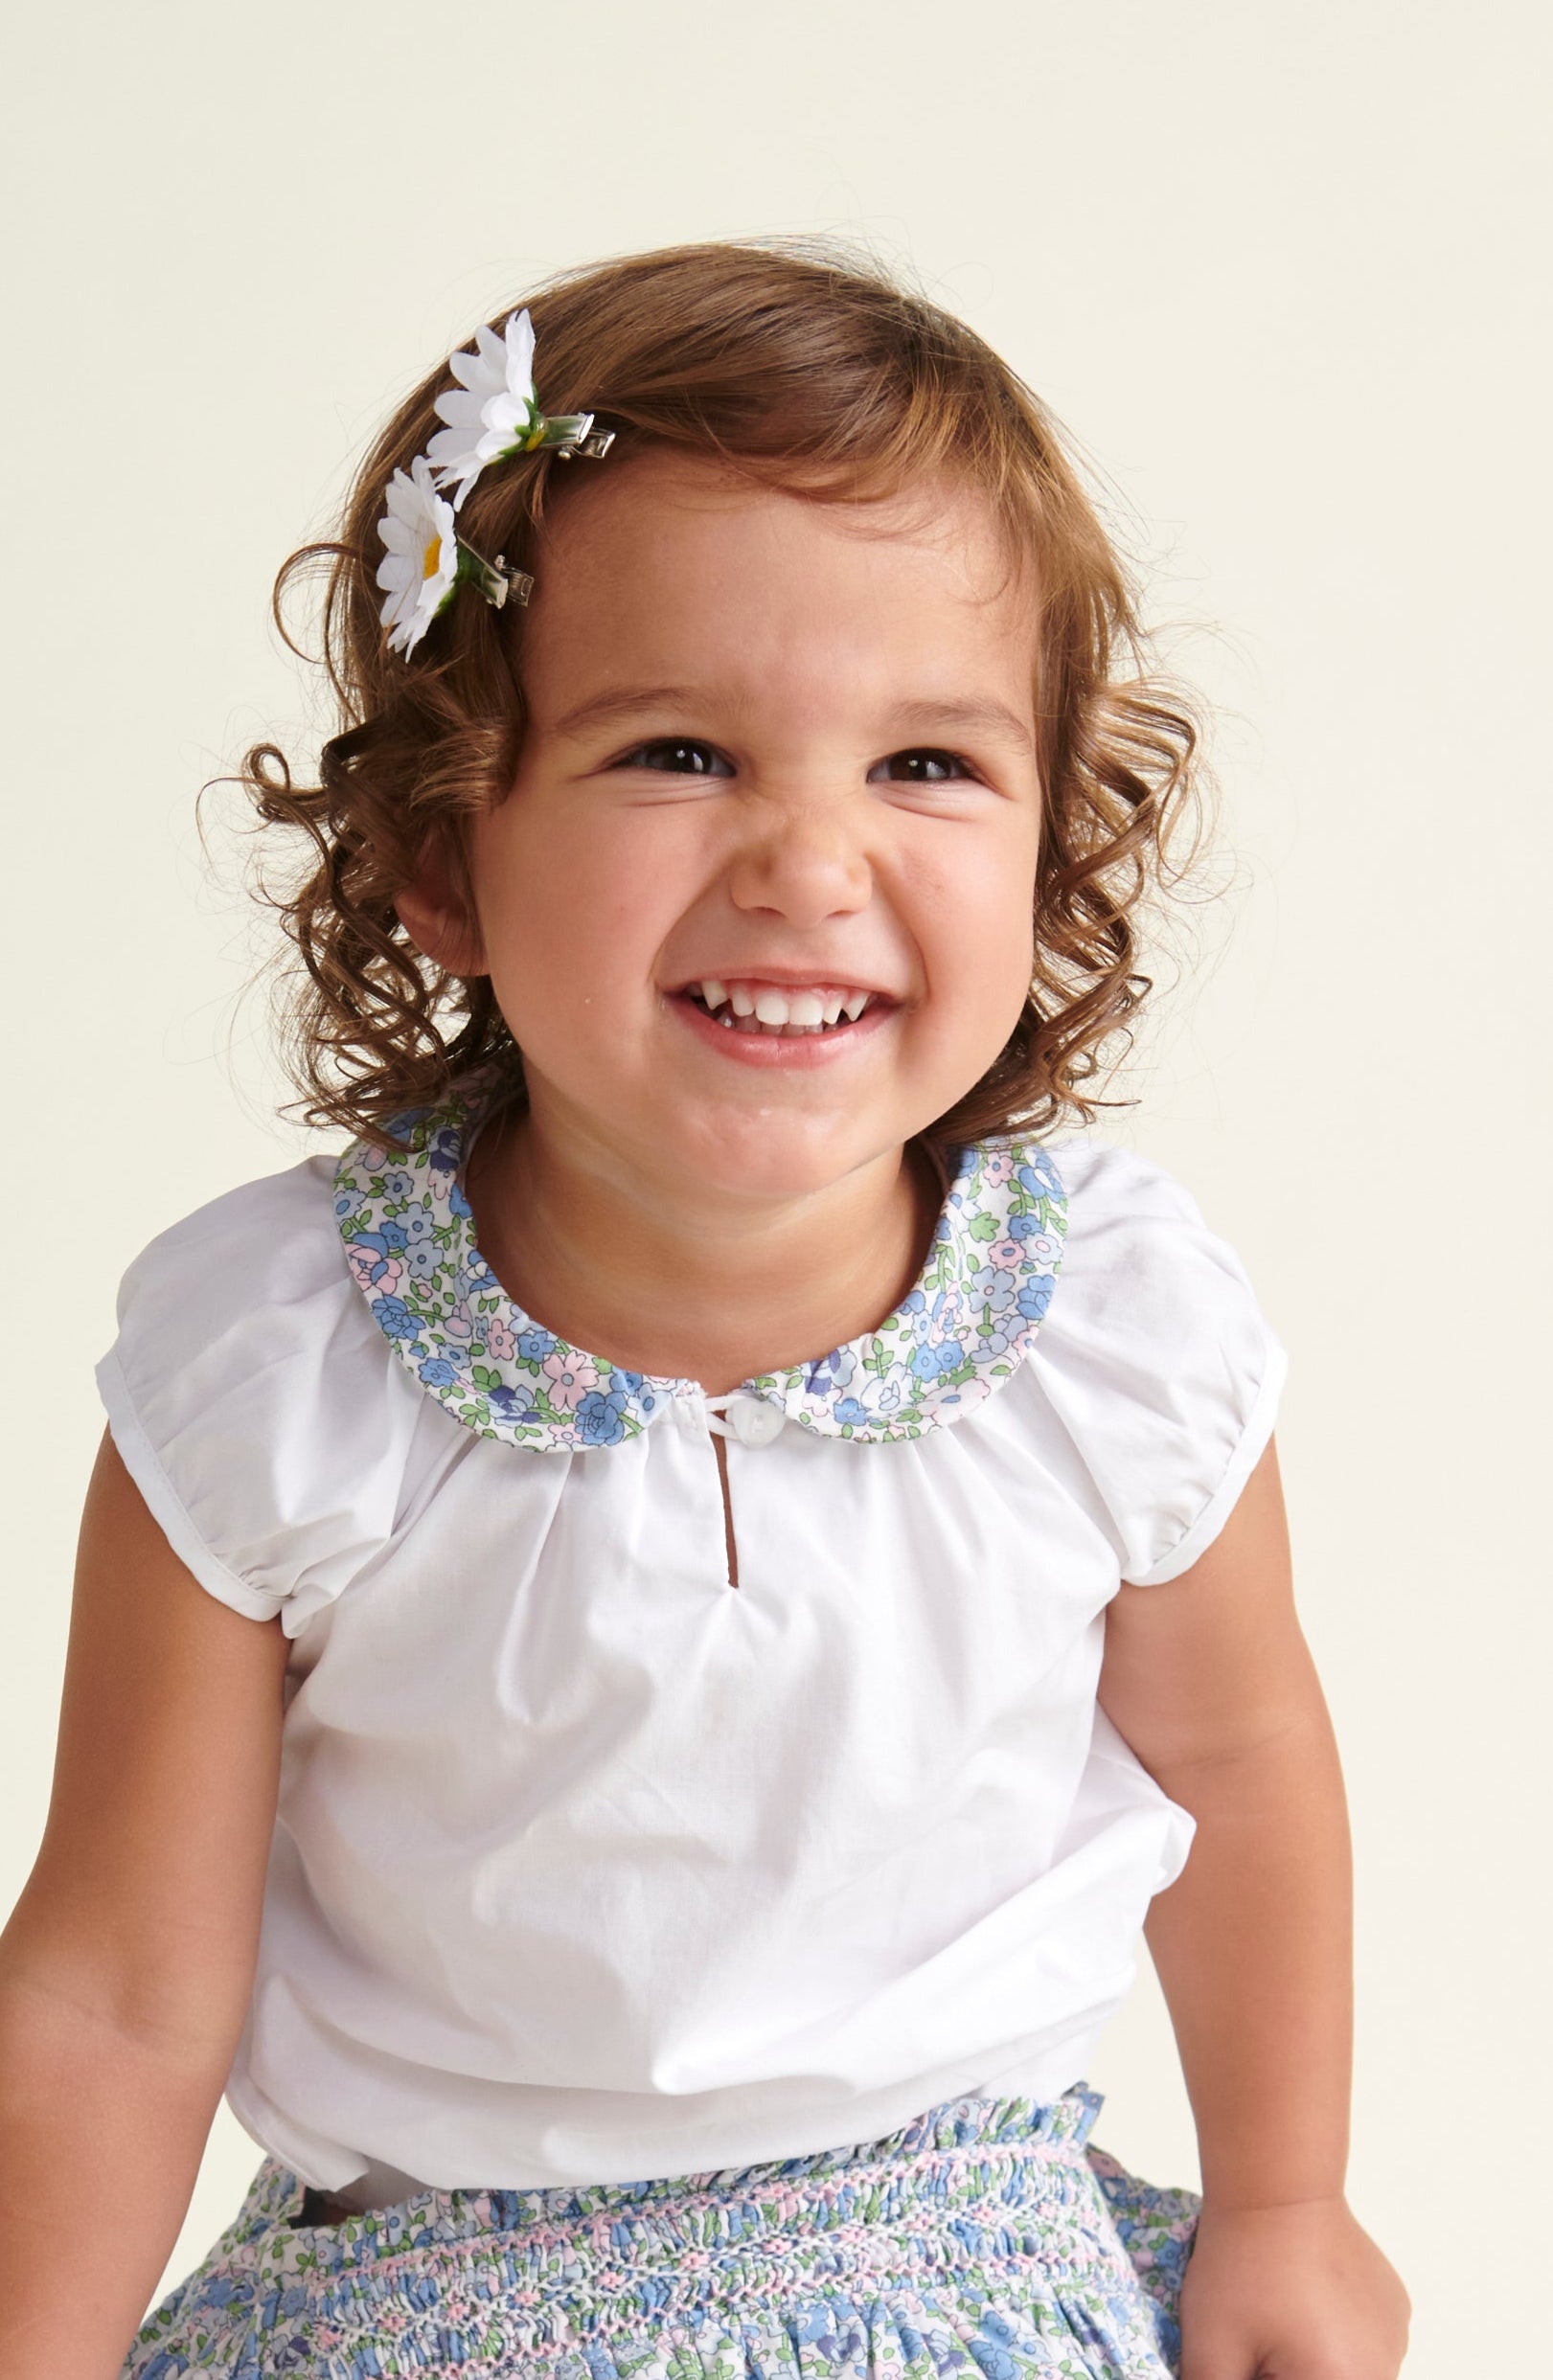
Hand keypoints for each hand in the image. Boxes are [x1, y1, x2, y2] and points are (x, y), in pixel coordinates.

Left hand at [1178, 2193, 1409, 2379]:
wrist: (1275, 2185)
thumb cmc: (1241, 2267)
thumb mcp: (1209, 2352)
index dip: (1258, 2378)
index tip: (1248, 2363)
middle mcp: (1383, 2372)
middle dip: (1283, 2375)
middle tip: (1257, 2347)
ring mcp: (1394, 2340)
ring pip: (1349, 2375)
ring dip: (1315, 2367)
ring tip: (1277, 2322)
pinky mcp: (1395, 2310)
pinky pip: (1366, 2349)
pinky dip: (1336, 2344)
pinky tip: (1304, 2305)